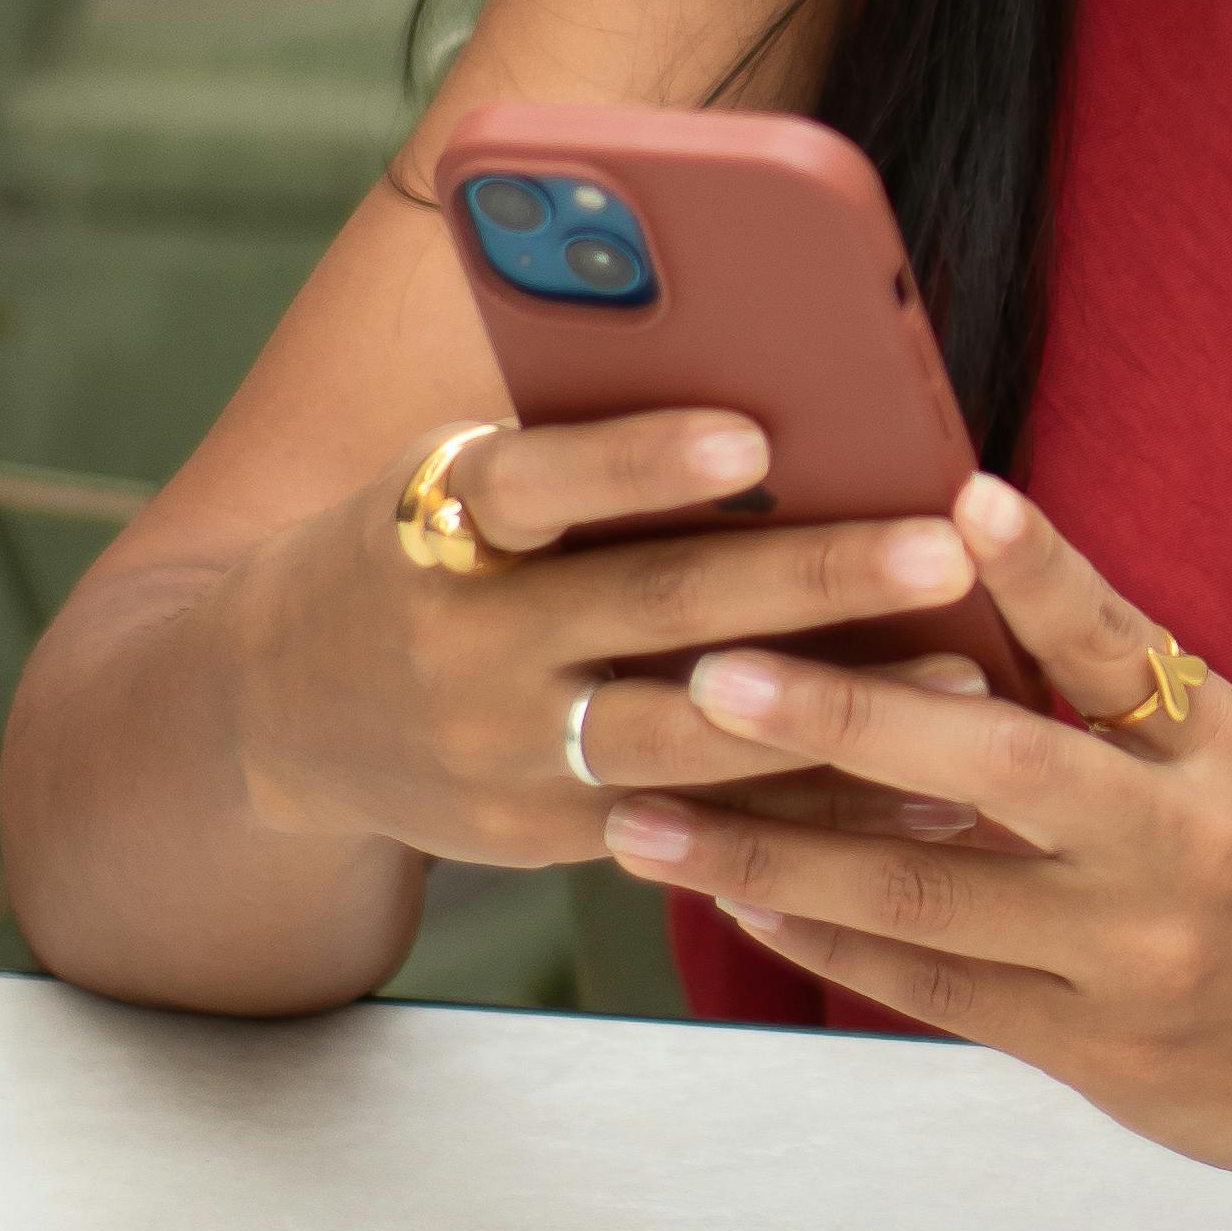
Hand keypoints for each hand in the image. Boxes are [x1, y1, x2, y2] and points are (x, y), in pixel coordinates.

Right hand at [215, 412, 1022, 878]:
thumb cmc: (407, 551)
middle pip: (651, 606)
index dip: (638, 460)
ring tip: (966, 666)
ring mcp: (507, 754)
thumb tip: (755, 394)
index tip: (753, 435)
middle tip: (941, 544)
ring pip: (690, 733)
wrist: (265, 718)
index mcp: (435, 524)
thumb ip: (565, 449)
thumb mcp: (443, 478)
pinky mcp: (548, 835)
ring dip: (835, 704)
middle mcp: (468, 646)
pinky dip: (817, 802)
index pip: (536, 483)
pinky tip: (927, 779)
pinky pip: (701, 817)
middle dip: (808, 576)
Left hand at [601, 475, 1231, 1178]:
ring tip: (647, 811)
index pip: (1122, 646)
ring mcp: (1131, 964)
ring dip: (775, 854)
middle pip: (1000, 772)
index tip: (964, 498)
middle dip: (844, 720)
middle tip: (712, 673)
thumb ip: (1114, 676)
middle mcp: (1180, 852)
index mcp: (1224, 754)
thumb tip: (963, 551)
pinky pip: (934, 990)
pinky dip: (828, 940)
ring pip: (928, 898)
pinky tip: (738, 900)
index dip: (1045, 572)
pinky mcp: (1094, 1055)